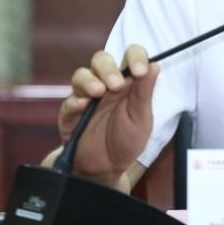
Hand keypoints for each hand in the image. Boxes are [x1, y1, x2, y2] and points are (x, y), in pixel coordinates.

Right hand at [58, 45, 158, 186]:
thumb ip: (144, 93)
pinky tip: (83, 105)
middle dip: (108, 68)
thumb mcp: (141, 119)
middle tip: (116, 85)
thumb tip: (155, 65)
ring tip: (99, 92)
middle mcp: (106, 84)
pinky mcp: (70, 113)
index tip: (139, 70)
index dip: (135, 57)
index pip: (130, 56)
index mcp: (128, 82)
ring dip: (90, 80)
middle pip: (102, 59)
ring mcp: (86, 96)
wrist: (105, 168)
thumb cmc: (126, 141)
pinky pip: (69, 100)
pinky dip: (75, 100)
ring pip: (82, 74)